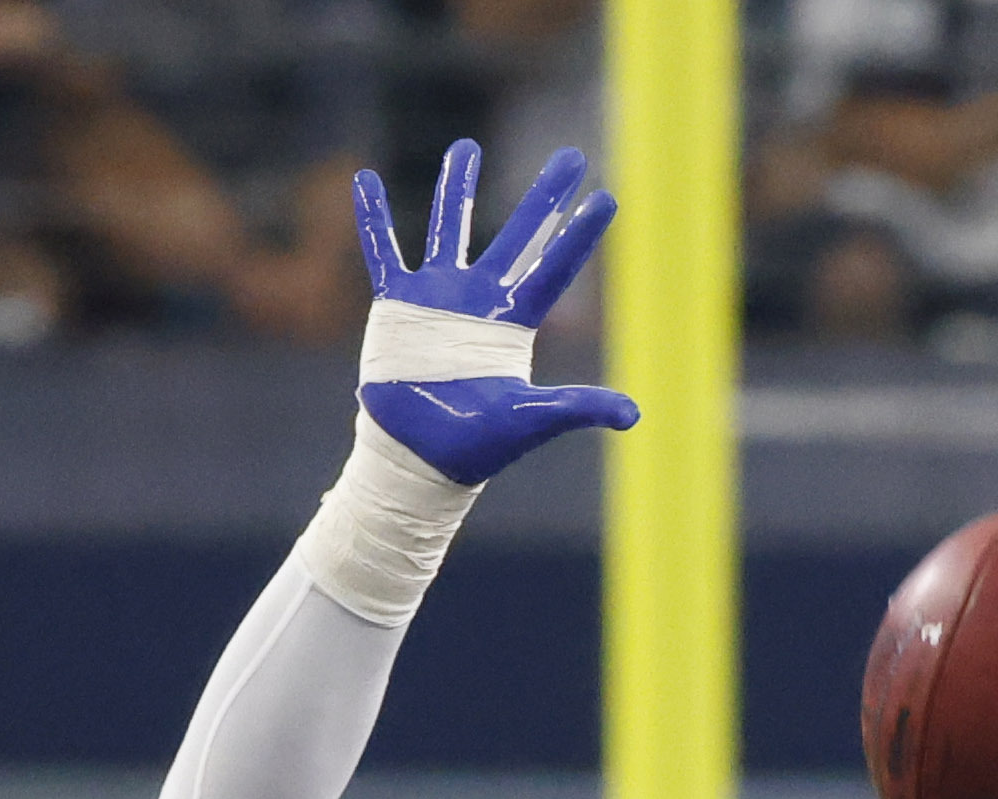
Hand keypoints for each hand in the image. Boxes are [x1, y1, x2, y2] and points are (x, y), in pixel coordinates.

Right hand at [351, 140, 629, 484]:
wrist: (419, 456)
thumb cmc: (476, 443)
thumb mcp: (531, 419)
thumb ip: (577, 407)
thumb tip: (633, 414)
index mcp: (515, 322)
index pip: (555, 267)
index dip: (580, 234)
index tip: (606, 197)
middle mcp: (481, 299)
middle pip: (520, 234)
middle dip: (545, 196)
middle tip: (571, 156)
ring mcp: (437, 296)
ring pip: (448, 226)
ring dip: (456, 186)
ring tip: (466, 144)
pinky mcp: (396, 303)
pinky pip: (383, 250)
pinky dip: (372, 217)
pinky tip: (363, 177)